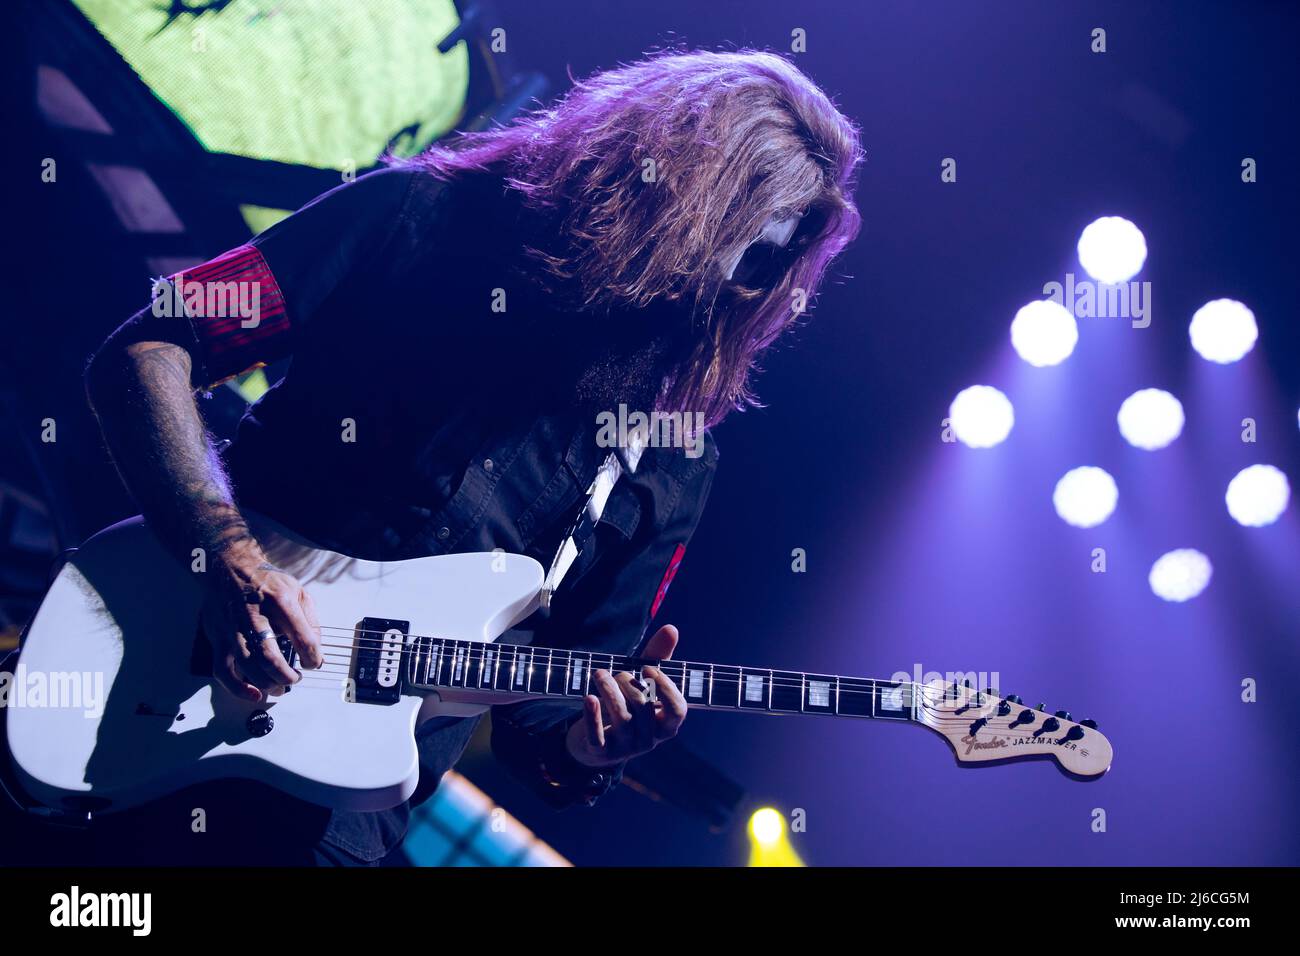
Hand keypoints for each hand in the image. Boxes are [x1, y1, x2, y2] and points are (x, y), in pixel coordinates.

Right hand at [201, 540, 323, 701]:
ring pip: (248, 666)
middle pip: (270, 657)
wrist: (231, 568)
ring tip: (280, 686)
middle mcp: (254, 615)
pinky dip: (238, 687)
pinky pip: (223, 671)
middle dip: (287, 676)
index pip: (302, 637)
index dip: (312, 657)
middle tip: (296, 678)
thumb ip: (310, 622)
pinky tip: (255, 694)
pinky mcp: (218, 638)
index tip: (314, 663)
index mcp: (280, 601)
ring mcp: (232, 628)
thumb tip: (317, 653)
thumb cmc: (268, 583)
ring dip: (268, 683)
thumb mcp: (298, 592)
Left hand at [565, 625, 686, 767]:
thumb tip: (671, 629)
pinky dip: (593, 716)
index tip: (648, 668)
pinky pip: (598, 737)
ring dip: (610, 691)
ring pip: (623, 719)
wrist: (593, 742)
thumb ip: (656, 658)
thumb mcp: (641, 682)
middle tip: (618, 673)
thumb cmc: (625, 705)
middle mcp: (650, 739)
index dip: (666, 689)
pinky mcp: (601, 753)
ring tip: (599, 674)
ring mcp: (626, 749)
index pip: (678, 710)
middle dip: (630, 684)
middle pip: (645, 709)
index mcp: (665, 723)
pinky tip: (589, 697)